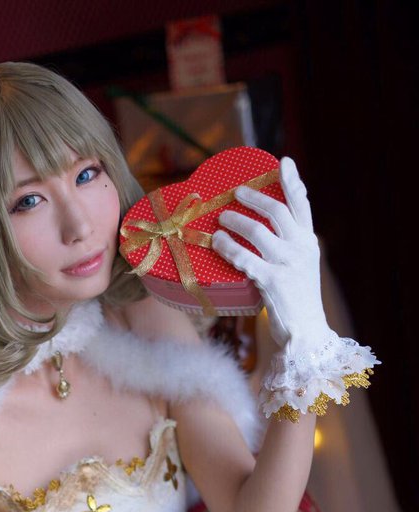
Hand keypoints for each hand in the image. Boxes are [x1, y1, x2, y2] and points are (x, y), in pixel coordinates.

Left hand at [212, 158, 329, 349]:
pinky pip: (245, 257)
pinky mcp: (272, 281)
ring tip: (221, 218)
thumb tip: (265, 231)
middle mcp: (301, 248)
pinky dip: (228, 247)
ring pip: (258, 230)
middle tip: (236, 192)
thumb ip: (290, 247)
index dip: (293, 181)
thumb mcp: (301, 268)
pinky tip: (217, 242)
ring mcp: (287, 263)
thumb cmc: (297, 301)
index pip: (303, 205)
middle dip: (254, 197)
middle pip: (277, 211)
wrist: (306, 333)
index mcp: (309, 242)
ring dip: (236, 221)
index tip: (283, 162)